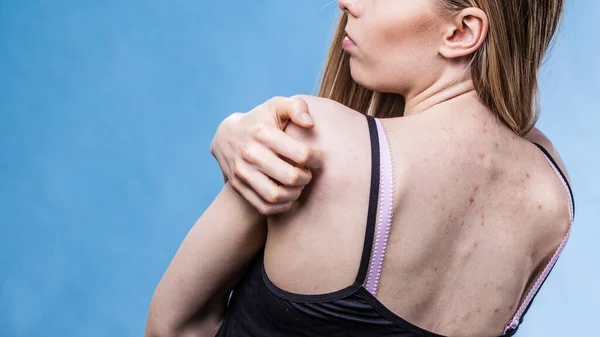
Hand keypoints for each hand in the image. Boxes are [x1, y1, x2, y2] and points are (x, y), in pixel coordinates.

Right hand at [210, 96, 322, 214]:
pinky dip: (280, 206)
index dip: (316, 159)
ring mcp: (242, 172)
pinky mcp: (238, 186)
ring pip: (276, 196)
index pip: (301, 154)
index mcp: (263, 132)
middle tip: (308, 174)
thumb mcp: (276, 106)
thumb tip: (310, 123)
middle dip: (306, 178)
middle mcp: (250, 153)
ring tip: (298, 186)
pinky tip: (288, 197)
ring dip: (294, 194)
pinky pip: (264, 207)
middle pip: (290, 177)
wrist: (225, 137)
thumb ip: (296, 106)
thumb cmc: (260, 120)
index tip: (317, 159)